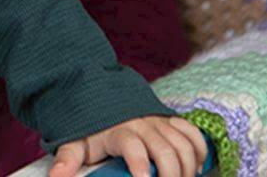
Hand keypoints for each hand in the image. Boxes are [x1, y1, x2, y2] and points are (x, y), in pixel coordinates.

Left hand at [50, 115, 207, 176]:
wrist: (103, 96)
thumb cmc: (92, 127)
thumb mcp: (77, 143)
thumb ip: (67, 160)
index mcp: (119, 132)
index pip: (132, 148)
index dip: (140, 165)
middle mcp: (143, 125)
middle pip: (165, 150)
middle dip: (172, 175)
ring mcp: (159, 122)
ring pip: (183, 144)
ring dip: (188, 168)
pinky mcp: (171, 121)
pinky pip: (191, 133)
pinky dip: (199, 151)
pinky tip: (196, 168)